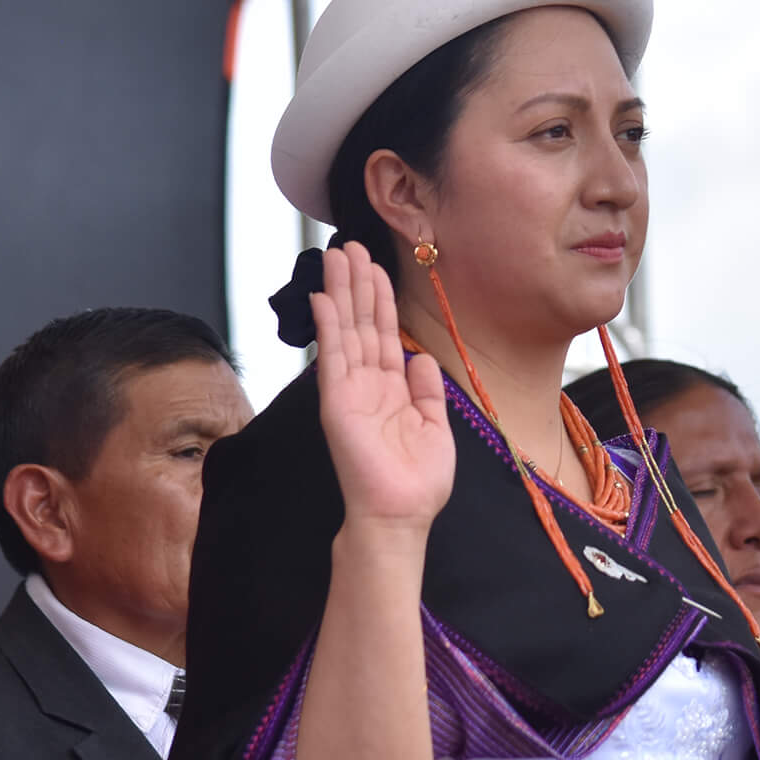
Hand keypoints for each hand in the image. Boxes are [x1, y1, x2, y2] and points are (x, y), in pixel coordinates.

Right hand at [313, 242, 454, 532]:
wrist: (399, 515)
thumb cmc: (417, 482)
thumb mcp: (436, 428)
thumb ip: (427, 391)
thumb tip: (421, 358)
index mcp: (392, 389)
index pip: (384, 334)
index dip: (381, 300)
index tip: (376, 267)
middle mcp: (367, 384)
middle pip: (362, 323)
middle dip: (358, 284)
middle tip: (351, 244)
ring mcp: (349, 390)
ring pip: (346, 329)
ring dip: (341, 292)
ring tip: (338, 255)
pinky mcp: (337, 401)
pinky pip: (332, 355)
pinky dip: (328, 325)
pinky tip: (324, 297)